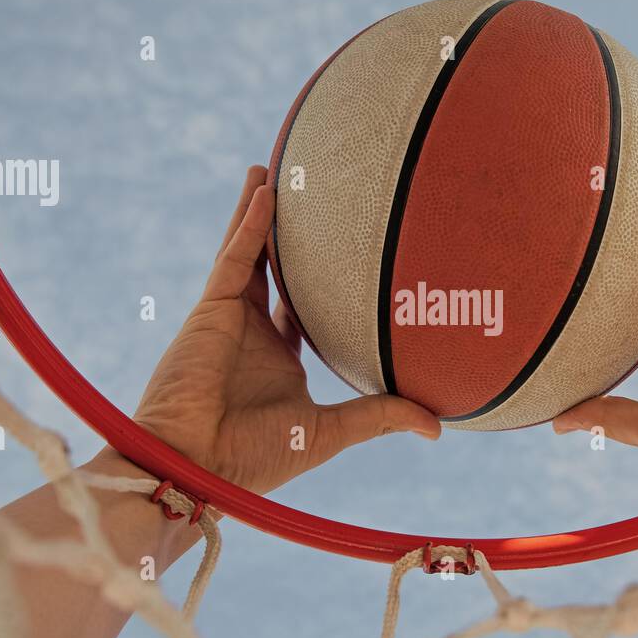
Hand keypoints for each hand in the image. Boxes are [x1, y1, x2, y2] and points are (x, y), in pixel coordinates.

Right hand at [130, 166, 440, 495]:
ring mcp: (230, 317)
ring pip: (250, 253)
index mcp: (279, 360)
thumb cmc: (255, 458)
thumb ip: (379, 417)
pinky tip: (267, 191)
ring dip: (261, 213)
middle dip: (289, 236)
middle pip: (275, 271)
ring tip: (276, 171)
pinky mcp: (211, 309)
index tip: (349, 259)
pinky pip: (235, 257)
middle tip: (312, 198)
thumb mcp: (329, 432)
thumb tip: (438, 428)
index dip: (322, 286)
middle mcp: (254, 334)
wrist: (199, 466)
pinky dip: (250, 224)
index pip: (302, 312)